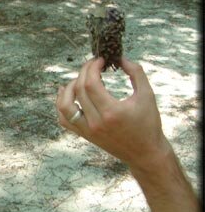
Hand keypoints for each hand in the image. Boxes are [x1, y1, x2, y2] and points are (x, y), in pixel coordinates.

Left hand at [56, 57, 172, 172]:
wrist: (145, 153)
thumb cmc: (148, 123)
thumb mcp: (147, 95)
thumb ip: (136, 73)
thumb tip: (120, 58)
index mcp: (111, 112)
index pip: (91, 83)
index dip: (92, 67)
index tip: (100, 60)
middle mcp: (96, 122)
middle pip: (78, 90)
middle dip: (83, 72)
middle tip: (92, 64)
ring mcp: (87, 130)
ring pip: (64, 106)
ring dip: (68, 88)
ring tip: (79, 79)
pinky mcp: (84, 135)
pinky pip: (64, 119)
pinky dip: (61, 105)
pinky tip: (66, 93)